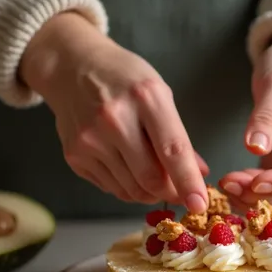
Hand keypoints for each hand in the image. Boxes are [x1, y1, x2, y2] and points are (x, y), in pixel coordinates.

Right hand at [19, 12, 208, 210]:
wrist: (71, 67)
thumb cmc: (122, 78)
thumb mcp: (158, 93)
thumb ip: (178, 135)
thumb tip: (198, 173)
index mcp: (145, 97)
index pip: (173, 150)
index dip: (188, 182)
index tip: (199, 204)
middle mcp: (115, 119)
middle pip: (150, 178)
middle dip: (170, 192)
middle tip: (180, 191)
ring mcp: (91, 140)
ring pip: (131, 190)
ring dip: (150, 192)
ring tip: (155, 178)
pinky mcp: (75, 155)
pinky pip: (111, 188)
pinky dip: (128, 187)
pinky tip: (129, 168)